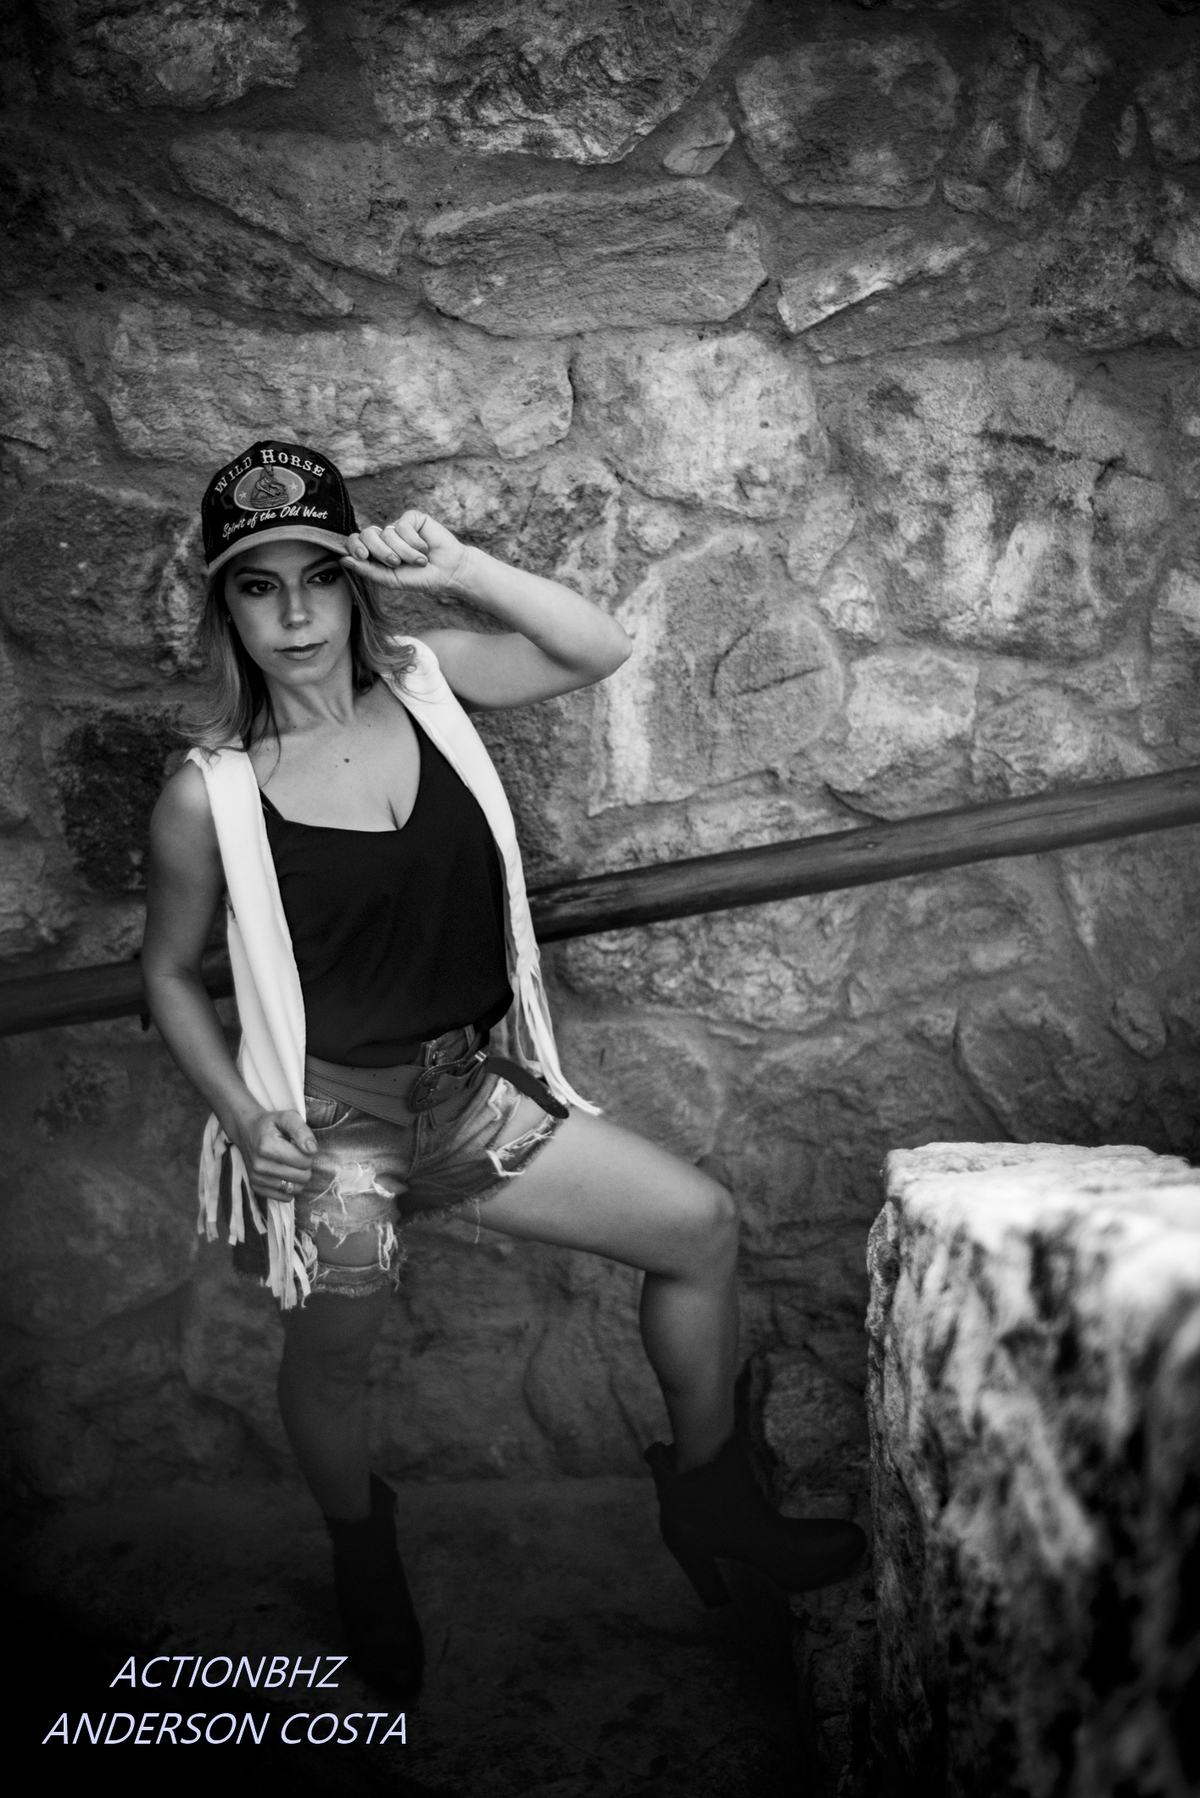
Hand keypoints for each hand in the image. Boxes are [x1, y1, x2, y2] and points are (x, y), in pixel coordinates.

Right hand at [233, 1108, 317, 1202]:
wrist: (246, 1130)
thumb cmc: (271, 1124)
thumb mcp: (288, 1117)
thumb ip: (302, 1131)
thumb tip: (312, 1149)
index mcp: (267, 1147)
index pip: (304, 1161)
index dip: (308, 1152)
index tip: (298, 1145)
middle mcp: (260, 1166)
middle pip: (302, 1177)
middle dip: (304, 1165)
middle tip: (295, 1154)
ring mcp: (257, 1179)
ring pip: (295, 1189)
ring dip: (298, 1177)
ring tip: (289, 1163)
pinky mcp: (256, 1188)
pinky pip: (285, 1197)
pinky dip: (289, 1187)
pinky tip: (284, 1174)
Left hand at [341, 510, 469, 601]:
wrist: (448, 572)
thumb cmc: (420, 578)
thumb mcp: (391, 579)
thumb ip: (367, 570)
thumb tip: (343, 559)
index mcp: (376, 552)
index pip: (355, 542)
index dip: (355, 546)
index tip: (364, 556)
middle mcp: (385, 537)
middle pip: (368, 534)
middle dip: (381, 552)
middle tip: (396, 563)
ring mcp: (398, 527)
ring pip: (388, 533)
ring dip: (404, 552)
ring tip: (419, 561)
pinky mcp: (413, 518)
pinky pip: (403, 526)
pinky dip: (413, 542)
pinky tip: (424, 548)